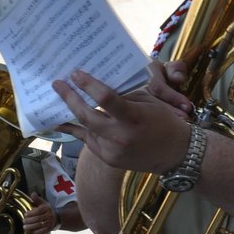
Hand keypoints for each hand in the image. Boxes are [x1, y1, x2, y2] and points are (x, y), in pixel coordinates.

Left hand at [22, 199, 56, 233]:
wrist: (56, 218)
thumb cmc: (46, 210)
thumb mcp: (43, 203)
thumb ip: (37, 199)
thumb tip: (33, 193)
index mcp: (47, 208)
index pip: (38, 211)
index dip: (31, 213)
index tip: (25, 214)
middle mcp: (49, 215)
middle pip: (38, 218)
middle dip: (29, 220)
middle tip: (23, 221)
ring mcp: (49, 223)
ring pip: (39, 225)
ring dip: (31, 227)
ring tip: (24, 227)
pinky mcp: (49, 229)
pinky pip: (41, 231)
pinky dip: (35, 232)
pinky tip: (30, 231)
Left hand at [53, 68, 191, 174]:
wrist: (176, 153)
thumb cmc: (164, 121)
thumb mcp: (147, 101)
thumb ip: (123, 96)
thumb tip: (98, 86)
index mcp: (133, 117)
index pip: (105, 99)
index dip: (88, 85)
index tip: (75, 74)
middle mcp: (121, 136)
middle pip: (87, 116)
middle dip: (69, 99)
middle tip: (57, 84)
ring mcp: (113, 151)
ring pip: (85, 129)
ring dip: (73, 114)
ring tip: (60, 99)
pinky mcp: (109, 160)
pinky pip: (90, 141)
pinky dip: (81, 129)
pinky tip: (64, 121)